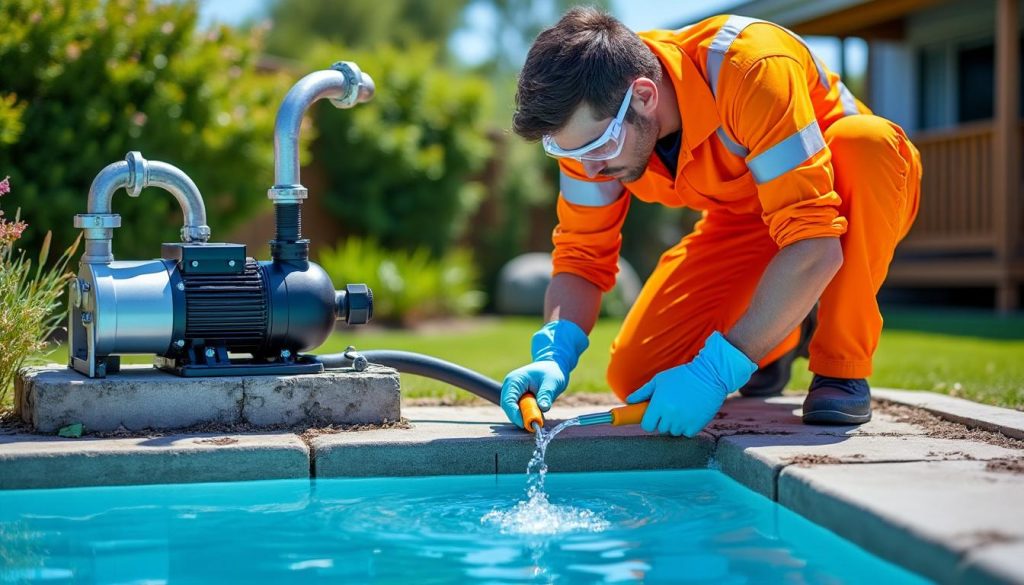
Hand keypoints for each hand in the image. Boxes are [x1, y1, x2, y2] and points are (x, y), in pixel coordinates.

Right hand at [501, 361, 566, 427]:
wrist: (552, 367)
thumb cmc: (552, 372)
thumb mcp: (552, 383)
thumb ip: (546, 395)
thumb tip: (543, 408)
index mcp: (514, 380)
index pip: (508, 401)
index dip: (514, 414)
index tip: (526, 424)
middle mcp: (510, 387)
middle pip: (508, 407)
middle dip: (520, 417)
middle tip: (534, 425)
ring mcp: (512, 392)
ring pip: (513, 410)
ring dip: (524, 416)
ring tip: (539, 417)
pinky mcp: (517, 397)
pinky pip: (519, 409)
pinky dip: (527, 414)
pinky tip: (537, 414)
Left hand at [626, 332, 755, 436]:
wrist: (709, 375)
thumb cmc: (682, 376)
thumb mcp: (659, 380)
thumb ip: (642, 392)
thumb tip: (629, 401)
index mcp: (659, 404)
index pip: (647, 425)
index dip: (649, 421)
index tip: (653, 415)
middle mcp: (670, 415)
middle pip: (661, 429)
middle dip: (663, 421)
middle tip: (670, 408)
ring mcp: (684, 421)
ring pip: (674, 432)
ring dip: (676, 424)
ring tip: (682, 409)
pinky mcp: (697, 425)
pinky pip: (687, 433)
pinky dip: (688, 427)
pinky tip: (691, 413)